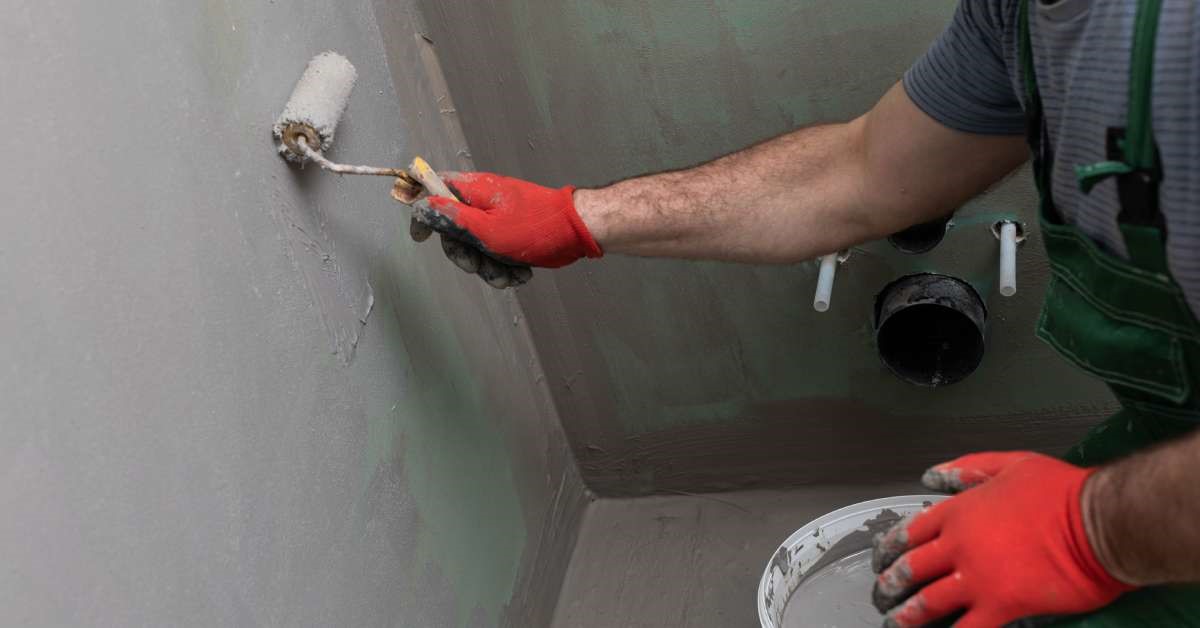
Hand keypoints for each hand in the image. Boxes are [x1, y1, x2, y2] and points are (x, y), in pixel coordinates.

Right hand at [410, 172, 602, 287]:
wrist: (576, 230)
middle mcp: (481, 200)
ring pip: (476, 246)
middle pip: (453, 229)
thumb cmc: (534, 227)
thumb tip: (419, 207)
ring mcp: (497, 217)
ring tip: (509, 275)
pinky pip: (496, 252)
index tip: (419, 238)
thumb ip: (451, 219)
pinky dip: (505, 266)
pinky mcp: (511, 232)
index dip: (422, 213)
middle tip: (477, 267)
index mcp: (472, 190)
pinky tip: (521, 273)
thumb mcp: (486, 230)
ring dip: (489, 267)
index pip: (433, 189)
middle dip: (465, 255)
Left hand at [871, 452, 1131, 626]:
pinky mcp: (1001, 605)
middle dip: (890, 584)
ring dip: (907, 615)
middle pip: (910, 568)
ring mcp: (977, 578)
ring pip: (927, 602)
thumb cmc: (1062, 492)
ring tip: (894, 621)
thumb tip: (933, 475)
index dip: (890, 547)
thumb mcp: (1010, 464)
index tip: (882, 557)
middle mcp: (959, 544)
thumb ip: (968, 468)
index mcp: (959, 511)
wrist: (1099, 522)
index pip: (910, 531)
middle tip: (883, 594)